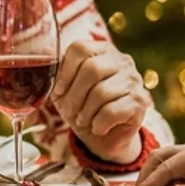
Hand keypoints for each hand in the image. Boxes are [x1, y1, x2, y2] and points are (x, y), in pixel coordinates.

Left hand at [52, 41, 150, 163]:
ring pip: (102, 92)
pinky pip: (113, 110)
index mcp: (101, 50)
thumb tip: (44, 72)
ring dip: (85, 111)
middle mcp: (122, 60)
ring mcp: (134, 80)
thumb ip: (55, 76)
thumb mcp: (64, 90)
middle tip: (68, 111)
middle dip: (74, 94)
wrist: (106, 136)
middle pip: (92, 69)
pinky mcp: (140, 102)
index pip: (80, 48)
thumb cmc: (81, 107)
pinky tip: (97, 127)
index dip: (64, 71)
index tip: (58, 91)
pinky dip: (99, 123)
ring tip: (82, 120)